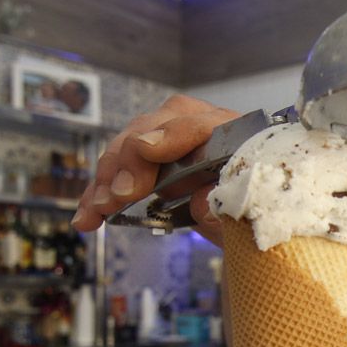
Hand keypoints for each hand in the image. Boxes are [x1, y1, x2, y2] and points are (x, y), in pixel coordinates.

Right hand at [71, 94, 240, 245]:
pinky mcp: (155, 161)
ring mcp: (175, 141)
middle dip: (130, 160)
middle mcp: (204, 128)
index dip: (171, 135)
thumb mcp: (250, 217)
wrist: (255, 222)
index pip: (202, 124)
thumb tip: (202, 202)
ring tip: (96, 211)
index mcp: (238, 135)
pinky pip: (122, 170)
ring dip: (108, 178)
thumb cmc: (259, 214)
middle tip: (115, 196)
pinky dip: (102, 192)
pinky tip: (87, 217)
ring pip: (132, 144)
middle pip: (157, 127)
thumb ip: (229, 207)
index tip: (146, 151)